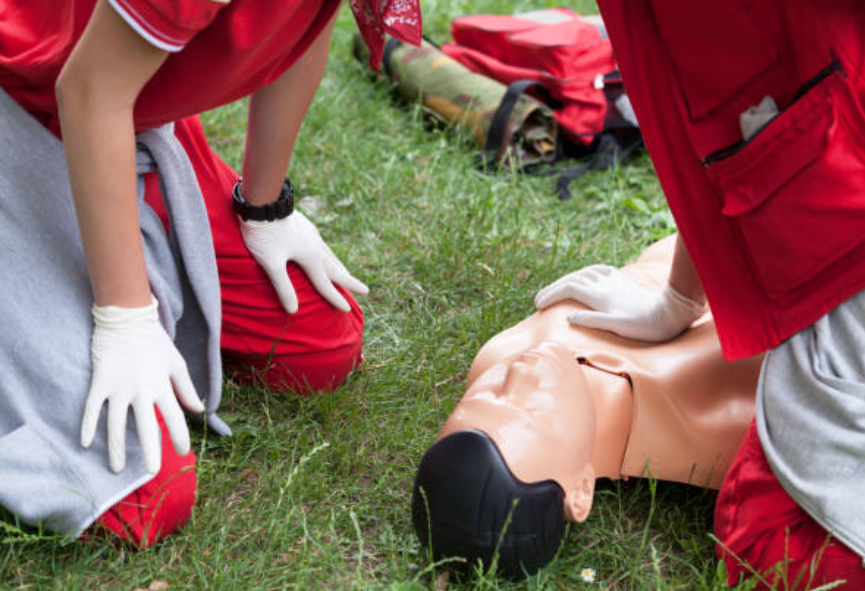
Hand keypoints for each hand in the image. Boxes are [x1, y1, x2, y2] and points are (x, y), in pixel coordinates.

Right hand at [81, 298, 204, 473]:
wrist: (127, 318)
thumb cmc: (154, 341)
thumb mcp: (176, 363)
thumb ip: (186, 388)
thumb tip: (200, 410)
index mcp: (162, 386)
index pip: (175, 417)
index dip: (180, 436)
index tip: (184, 452)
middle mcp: (141, 390)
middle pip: (146, 427)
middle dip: (150, 452)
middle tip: (152, 473)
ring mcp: (118, 388)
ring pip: (116, 424)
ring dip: (116, 448)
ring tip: (116, 468)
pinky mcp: (100, 382)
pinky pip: (92, 409)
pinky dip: (88, 426)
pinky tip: (85, 444)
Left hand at [239, 211, 368, 313]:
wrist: (263, 202)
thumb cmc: (265, 235)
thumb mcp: (272, 264)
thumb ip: (284, 287)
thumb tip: (293, 310)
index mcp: (311, 258)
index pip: (325, 284)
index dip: (335, 298)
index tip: (347, 309)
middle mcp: (316, 247)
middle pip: (336, 269)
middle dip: (350, 281)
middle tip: (366, 290)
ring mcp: (313, 235)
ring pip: (330, 256)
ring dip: (341, 268)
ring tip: (348, 275)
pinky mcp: (306, 227)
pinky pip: (322, 246)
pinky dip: (329, 256)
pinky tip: (324, 253)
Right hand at [534, 265, 705, 341]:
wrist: (672, 312)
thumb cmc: (646, 326)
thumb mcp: (618, 327)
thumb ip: (592, 320)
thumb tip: (568, 317)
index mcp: (601, 296)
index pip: (568, 289)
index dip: (551, 294)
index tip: (538, 305)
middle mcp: (605, 285)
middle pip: (572, 280)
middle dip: (553, 288)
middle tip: (539, 299)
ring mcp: (614, 282)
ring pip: (583, 273)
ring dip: (567, 279)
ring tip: (556, 289)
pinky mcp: (622, 282)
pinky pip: (599, 271)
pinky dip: (586, 272)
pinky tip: (586, 276)